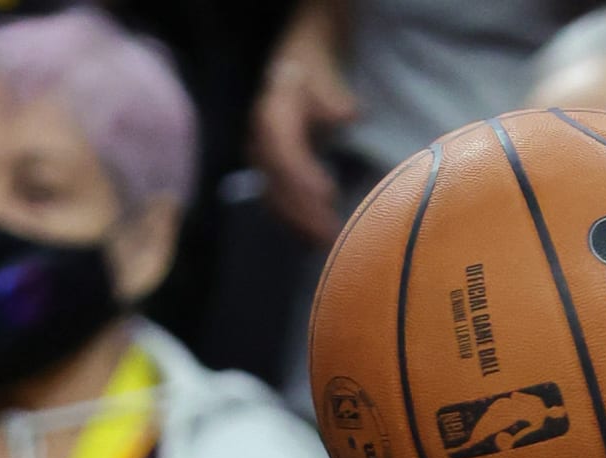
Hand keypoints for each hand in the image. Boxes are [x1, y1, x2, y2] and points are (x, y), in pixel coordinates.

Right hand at [251, 5, 359, 244]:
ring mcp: (258, 157)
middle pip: (275, 182)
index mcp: (270, 113)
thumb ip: (334, 97)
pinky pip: (275, 202)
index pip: (282, 151)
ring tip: (325, 244)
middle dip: (303, 212)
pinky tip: (313, 240)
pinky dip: (293, 222)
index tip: (328, 195)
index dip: (301, 176)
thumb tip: (348, 114)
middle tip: (331, 236)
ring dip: (298, 225)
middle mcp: (257, 138)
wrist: (290, 64)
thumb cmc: (311, 71)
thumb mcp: (324, 75)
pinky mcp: (265, 172)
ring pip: (272, 198)